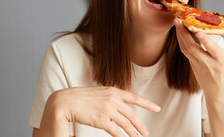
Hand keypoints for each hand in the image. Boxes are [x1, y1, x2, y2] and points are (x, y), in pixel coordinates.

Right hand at [43, 86, 160, 136]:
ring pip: (126, 124)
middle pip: (132, 114)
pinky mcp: (101, 120)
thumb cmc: (81, 97)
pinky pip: (116, 131)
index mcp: (113, 91)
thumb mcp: (99, 93)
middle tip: (146, 132)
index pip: (134, 97)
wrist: (65, 101)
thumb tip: (120, 105)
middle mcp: (113, 99)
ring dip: (133, 133)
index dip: (147, 104)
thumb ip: (111, 97)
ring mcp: (108, 109)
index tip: (157, 108)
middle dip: (140, 125)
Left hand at [174, 18, 223, 97]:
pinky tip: (179, 32)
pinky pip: (185, 51)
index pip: (211, 48)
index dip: (204, 39)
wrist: (219, 93)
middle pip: (192, 47)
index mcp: (220, 59)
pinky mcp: (192, 65)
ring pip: (186, 49)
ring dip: (179, 35)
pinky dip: (181, 41)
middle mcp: (208, 62)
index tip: (197, 29)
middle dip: (183, 33)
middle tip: (177, 20)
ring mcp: (198, 64)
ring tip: (176, 22)